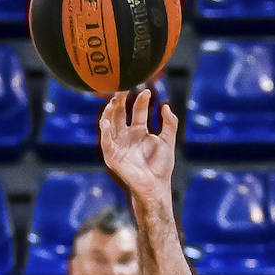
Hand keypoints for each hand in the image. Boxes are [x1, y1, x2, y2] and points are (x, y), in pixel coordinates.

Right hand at [99, 88, 176, 207]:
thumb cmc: (161, 167)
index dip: (141, 100)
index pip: (137, 110)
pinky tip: (107, 121)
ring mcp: (118, 144)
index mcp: (139, 130)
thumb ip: (170, 124)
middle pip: (119, 112)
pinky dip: (105, 132)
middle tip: (123, 87)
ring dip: (110, 111)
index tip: (147, 91)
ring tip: (115, 100)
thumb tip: (166, 105)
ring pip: (109, 123)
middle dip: (120, 100)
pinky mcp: (112, 156)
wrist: (156, 187)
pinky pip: (106, 142)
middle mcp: (126, 135)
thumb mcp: (168, 141)